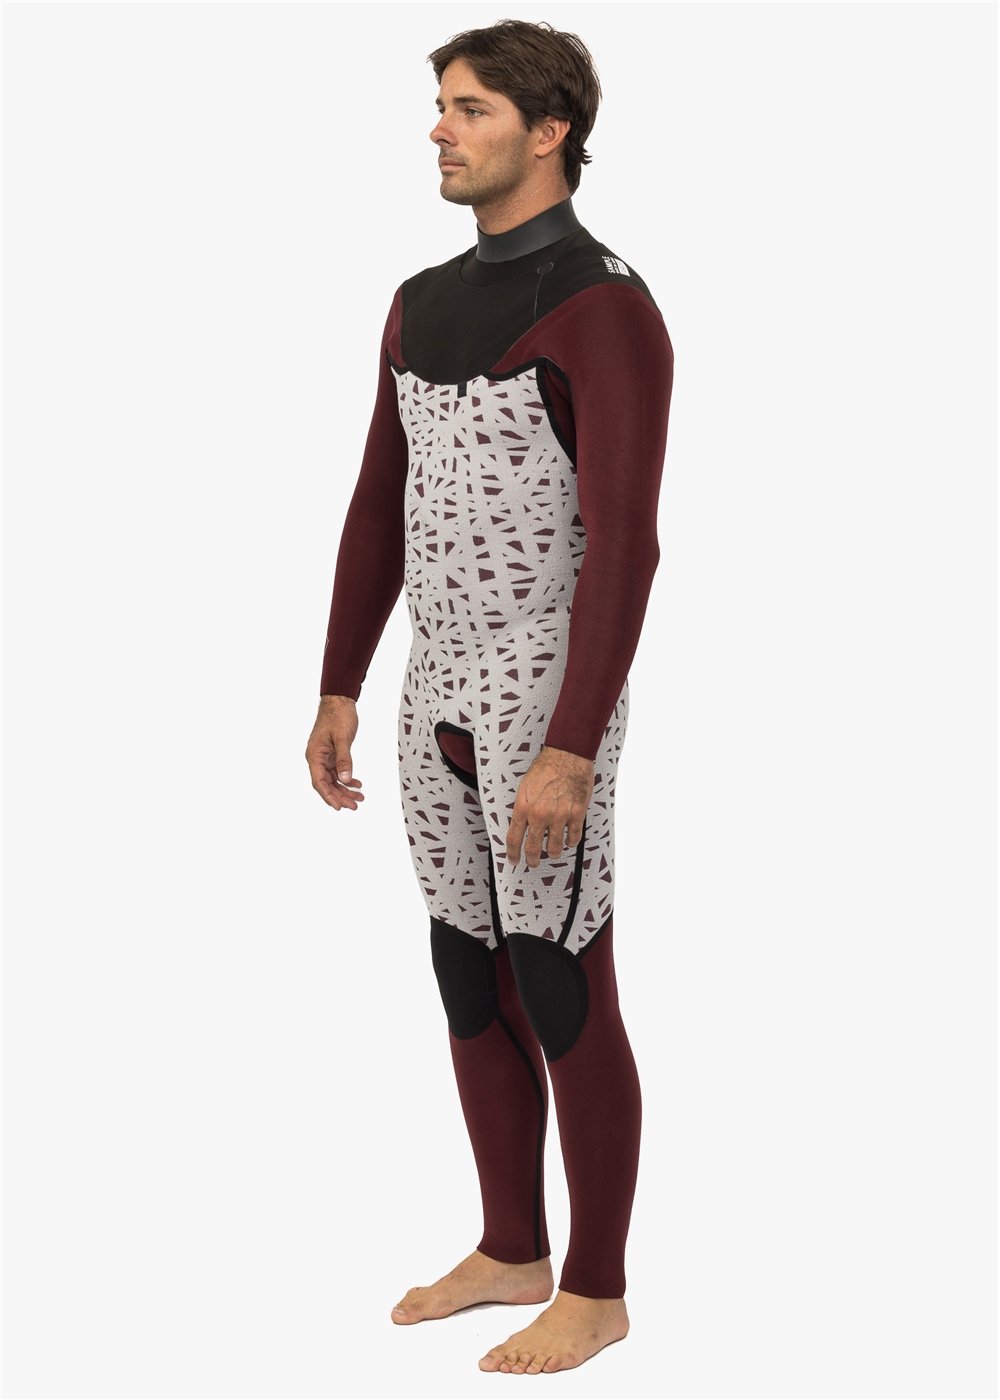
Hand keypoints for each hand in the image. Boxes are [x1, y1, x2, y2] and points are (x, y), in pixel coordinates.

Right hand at [306, 695, 364, 810]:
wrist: (339, 700)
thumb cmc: (338, 716)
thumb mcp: (343, 738)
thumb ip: (344, 759)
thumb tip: (345, 779)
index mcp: (314, 755)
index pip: (319, 782)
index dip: (328, 796)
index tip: (339, 807)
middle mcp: (317, 757)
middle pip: (326, 784)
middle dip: (340, 796)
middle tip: (355, 805)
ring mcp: (324, 756)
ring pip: (333, 779)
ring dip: (345, 790)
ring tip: (359, 798)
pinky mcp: (332, 753)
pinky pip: (337, 771)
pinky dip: (347, 778)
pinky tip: (357, 784)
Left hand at [505, 745, 593, 868]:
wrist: (567, 755)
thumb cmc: (546, 767)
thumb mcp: (525, 787)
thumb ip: (523, 808)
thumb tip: (522, 825)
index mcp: (524, 807)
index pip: (514, 839)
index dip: (513, 854)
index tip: (514, 860)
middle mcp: (540, 814)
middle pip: (533, 848)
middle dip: (532, 860)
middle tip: (533, 863)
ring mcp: (559, 816)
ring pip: (555, 847)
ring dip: (554, 852)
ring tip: (554, 851)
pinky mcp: (577, 814)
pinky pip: (574, 838)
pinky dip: (571, 842)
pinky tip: (569, 840)